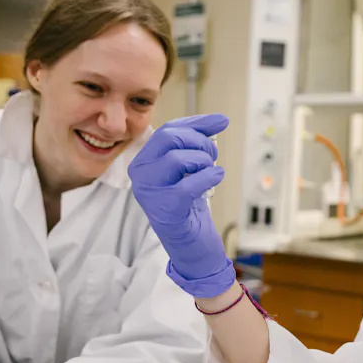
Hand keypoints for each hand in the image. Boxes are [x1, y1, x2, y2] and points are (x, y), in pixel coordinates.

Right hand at [128, 113, 235, 297]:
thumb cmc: (188, 203)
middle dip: (199, 142)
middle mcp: (140, 175)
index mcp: (143, 161)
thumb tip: (219, 119)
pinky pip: (188, 184)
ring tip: (210, 172)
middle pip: (169, 138)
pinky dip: (208, 177)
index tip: (221, 121)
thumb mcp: (190, 167)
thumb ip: (198, 142)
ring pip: (178, 158)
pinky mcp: (166, 209)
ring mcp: (150, 193)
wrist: (189, 243)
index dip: (197, 123)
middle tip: (212, 156)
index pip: (168, 130)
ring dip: (203, 161)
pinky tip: (215, 178)